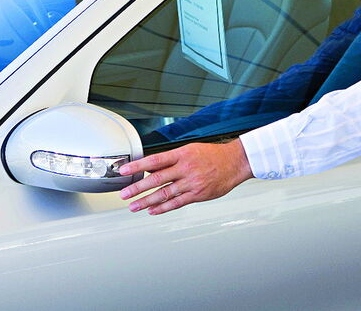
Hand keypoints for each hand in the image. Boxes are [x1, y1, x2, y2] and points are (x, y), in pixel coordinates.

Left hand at [118, 139, 252, 214]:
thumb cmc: (212, 155)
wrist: (235, 162)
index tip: (124, 170)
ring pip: (164, 194)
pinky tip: (152, 210)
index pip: (155, 160)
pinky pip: (177, 203)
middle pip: (156, 179)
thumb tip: (151, 167)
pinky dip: (163, 208)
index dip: (138, 166)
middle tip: (124, 194)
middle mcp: (186, 168)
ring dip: (146, 201)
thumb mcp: (190, 150)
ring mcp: (192, 182)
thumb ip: (171, 160)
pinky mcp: (198, 194)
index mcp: (182, 154)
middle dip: (138, 188)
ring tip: (134, 206)